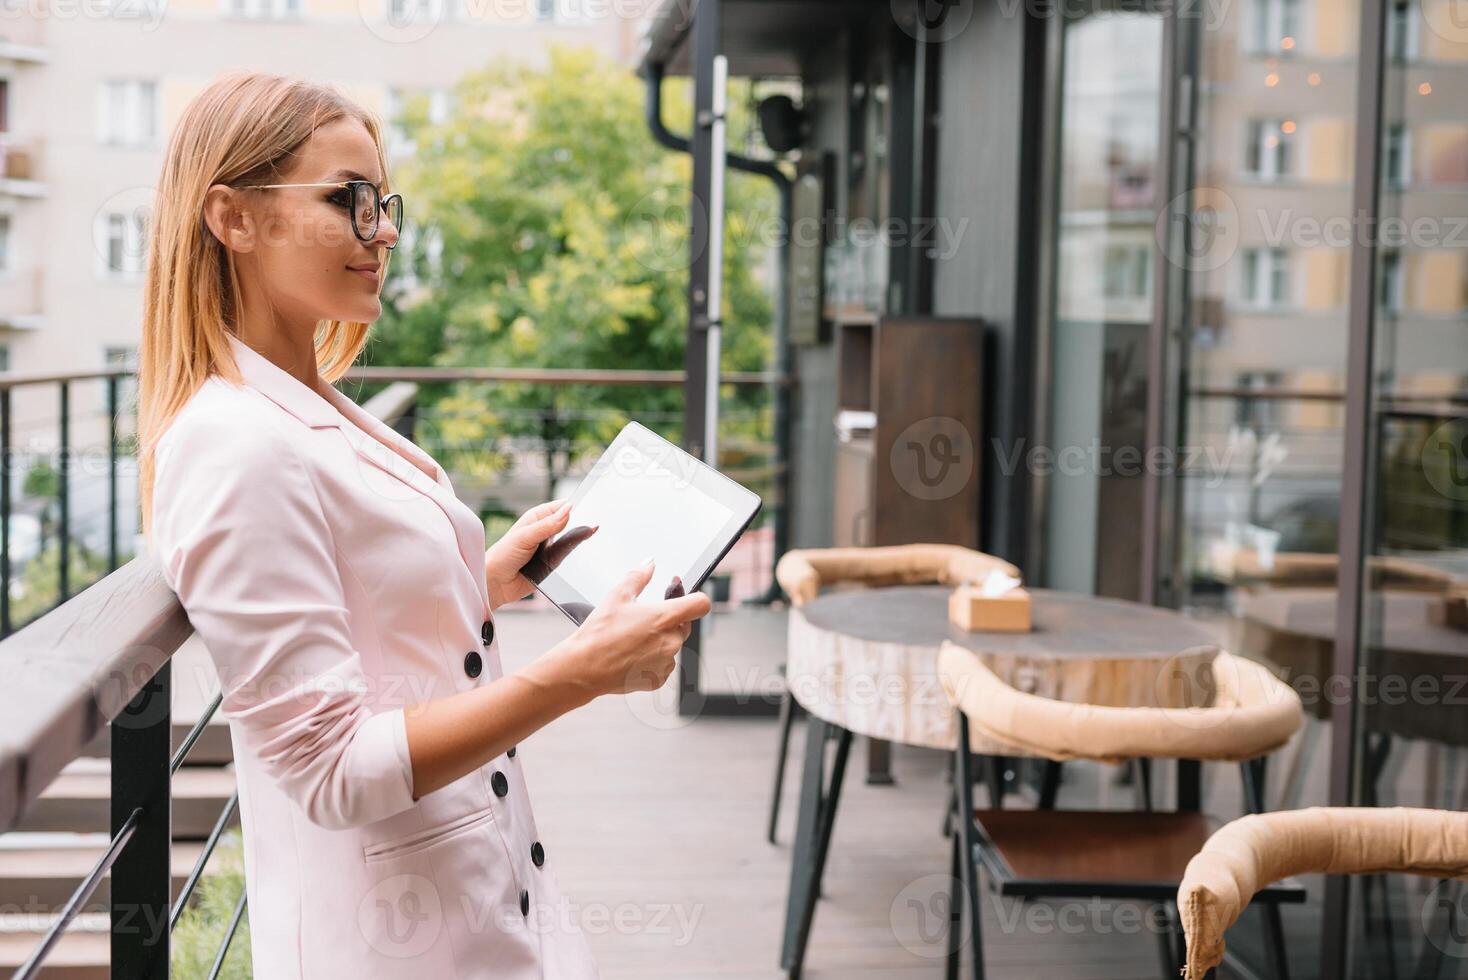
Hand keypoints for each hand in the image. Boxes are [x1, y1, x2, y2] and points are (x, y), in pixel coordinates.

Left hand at [484, 499, 596, 608]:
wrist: (496, 584)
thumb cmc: (503, 555)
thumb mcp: (525, 536)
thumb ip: (548, 525)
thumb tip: (569, 509)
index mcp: (538, 517)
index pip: (563, 507)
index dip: (576, 507)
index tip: (593, 507)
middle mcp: (546, 531)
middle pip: (571, 523)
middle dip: (582, 524)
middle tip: (596, 525)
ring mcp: (551, 547)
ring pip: (572, 541)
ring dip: (580, 541)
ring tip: (594, 538)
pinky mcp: (554, 564)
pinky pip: (569, 558)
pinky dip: (576, 558)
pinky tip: (585, 555)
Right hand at [565, 558, 710, 696]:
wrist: (584, 668)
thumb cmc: (599, 633)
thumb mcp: (617, 596)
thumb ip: (638, 576)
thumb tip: (649, 564)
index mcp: (665, 618)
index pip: (701, 604)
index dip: (693, 596)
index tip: (679, 594)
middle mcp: (671, 642)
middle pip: (684, 624)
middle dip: (669, 618)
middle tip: (642, 616)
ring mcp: (666, 662)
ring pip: (672, 644)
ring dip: (659, 639)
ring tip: (632, 638)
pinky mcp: (658, 679)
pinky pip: (663, 663)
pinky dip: (652, 658)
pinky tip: (631, 654)